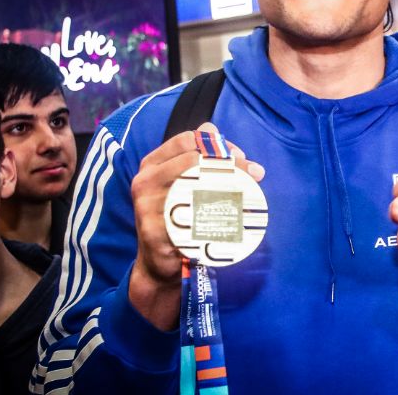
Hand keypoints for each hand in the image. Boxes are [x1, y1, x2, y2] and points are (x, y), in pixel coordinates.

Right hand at [128, 123, 263, 328]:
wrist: (158, 265)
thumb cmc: (175, 219)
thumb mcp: (182, 184)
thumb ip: (198, 158)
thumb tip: (213, 130)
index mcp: (151, 165)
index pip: (186, 140)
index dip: (216, 144)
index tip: (239, 156)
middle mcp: (145, 181)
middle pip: (192, 158)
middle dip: (228, 162)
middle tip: (252, 173)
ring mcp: (147, 207)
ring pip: (194, 185)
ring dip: (228, 185)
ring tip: (248, 192)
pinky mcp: (155, 231)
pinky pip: (192, 219)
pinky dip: (217, 216)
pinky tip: (233, 219)